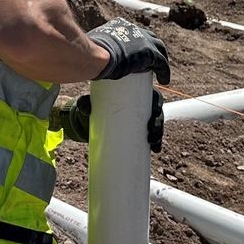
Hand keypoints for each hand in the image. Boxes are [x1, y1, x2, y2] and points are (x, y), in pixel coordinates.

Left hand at [51, 92, 165, 151]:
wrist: (85, 122)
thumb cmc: (90, 107)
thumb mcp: (87, 103)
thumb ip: (84, 103)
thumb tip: (85, 107)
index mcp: (133, 94)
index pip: (151, 95)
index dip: (158, 103)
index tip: (155, 111)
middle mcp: (138, 106)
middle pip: (155, 112)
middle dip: (158, 122)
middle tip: (152, 130)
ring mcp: (137, 120)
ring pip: (154, 125)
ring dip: (158, 134)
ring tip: (153, 143)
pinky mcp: (135, 132)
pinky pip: (148, 136)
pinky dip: (154, 143)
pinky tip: (156, 150)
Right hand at [87, 18, 170, 85]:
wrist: (95, 57)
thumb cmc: (88, 54)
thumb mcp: (91, 48)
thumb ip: (90, 52)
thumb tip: (83, 64)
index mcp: (120, 25)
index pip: (133, 34)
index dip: (137, 45)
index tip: (134, 57)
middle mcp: (134, 29)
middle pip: (150, 38)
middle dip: (152, 49)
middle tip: (148, 64)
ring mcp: (144, 40)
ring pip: (159, 49)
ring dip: (160, 60)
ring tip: (158, 73)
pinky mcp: (150, 53)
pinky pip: (162, 63)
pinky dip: (164, 72)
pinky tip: (164, 80)